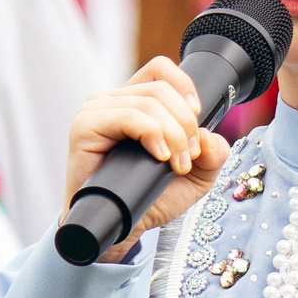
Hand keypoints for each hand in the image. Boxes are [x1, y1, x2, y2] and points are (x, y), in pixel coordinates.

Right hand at [66, 57, 230, 259]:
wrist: (120, 229)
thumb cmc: (150, 199)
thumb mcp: (195, 176)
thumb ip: (213, 154)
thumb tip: (208, 136)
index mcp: (134, 101)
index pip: (160, 68)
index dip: (184, 86)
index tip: (197, 117)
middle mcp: (112, 100)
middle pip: (161, 88)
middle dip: (185, 124)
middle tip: (188, 158)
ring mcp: (96, 111)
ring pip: (150, 102)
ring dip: (173, 134)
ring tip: (175, 165)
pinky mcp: (85, 126)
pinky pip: (128, 115)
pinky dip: (152, 133)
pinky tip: (159, 156)